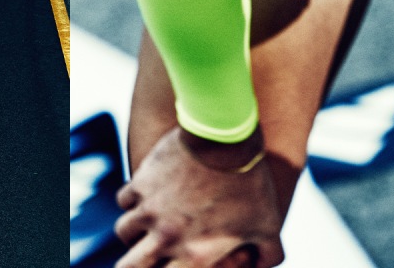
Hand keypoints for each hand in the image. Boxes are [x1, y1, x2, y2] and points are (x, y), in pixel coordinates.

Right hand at [115, 128, 284, 267]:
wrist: (227, 138)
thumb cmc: (253, 184)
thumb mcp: (270, 223)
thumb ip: (269, 253)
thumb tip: (264, 265)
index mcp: (195, 255)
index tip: (168, 263)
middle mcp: (166, 237)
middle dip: (135, 265)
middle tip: (145, 257)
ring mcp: (150, 209)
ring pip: (124, 232)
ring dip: (134, 230)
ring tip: (148, 224)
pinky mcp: (141, 182)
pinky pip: (124, 200)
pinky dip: (133, 201)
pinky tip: (147, 196)